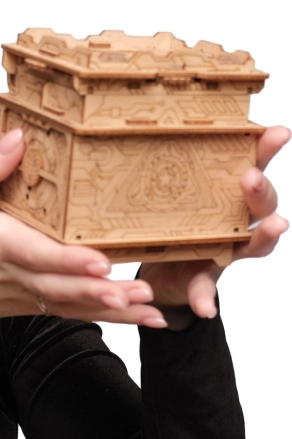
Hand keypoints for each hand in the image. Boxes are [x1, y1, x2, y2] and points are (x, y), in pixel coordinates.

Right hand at [0, 129, 165, 330]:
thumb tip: (17, 139)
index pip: (37, 254)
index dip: (69, 260)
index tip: (101, 263)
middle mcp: (15, 273)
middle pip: (64, 286)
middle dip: (103, 292)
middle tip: (143, 293)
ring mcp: (24, 293)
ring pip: (72, 304)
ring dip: (112, 310)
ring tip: (151, 312)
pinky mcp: (29, 303)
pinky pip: (68, 312)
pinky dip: (102, 317)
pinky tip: (134, 317)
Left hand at [138, 126, 289, 326]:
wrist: (160, 270)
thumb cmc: (169, 226)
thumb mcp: (166, 201)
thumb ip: (169, 177)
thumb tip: (159, 132)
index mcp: (225, 198)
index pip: (252, 169)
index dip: (266, 150)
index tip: (278, 131)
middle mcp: (234, 224)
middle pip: (260, 206)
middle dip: (261, 191)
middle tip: (250, 177)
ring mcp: (225, 251)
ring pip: (254, 243)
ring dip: (264, 237)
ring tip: (275, 226)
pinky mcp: (206, 278)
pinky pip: (207, 289)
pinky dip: (205, 299)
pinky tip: (205, 307)